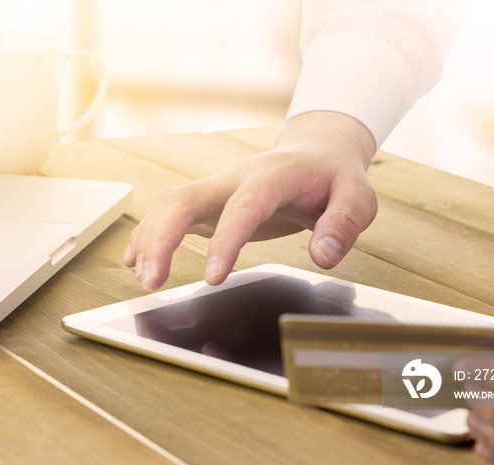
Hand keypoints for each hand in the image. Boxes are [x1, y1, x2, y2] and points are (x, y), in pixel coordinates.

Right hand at [123, 111, 376, 289]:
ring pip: (170, 204)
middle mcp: (236, 178)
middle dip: (162, 238)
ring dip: (150, 240)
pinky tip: (136, 260)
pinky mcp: (211, 202)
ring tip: (144, 280)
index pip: (243, 207)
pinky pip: (172, 213)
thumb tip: (323, 257)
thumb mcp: (357, 196)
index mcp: (273, 175)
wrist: (315, 153)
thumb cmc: (334, 177)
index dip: (224, 241)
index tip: (213, 278)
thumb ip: (344, 224)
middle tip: (153, 282)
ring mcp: (219, 189)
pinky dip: (150, 235)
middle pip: (184, 198)